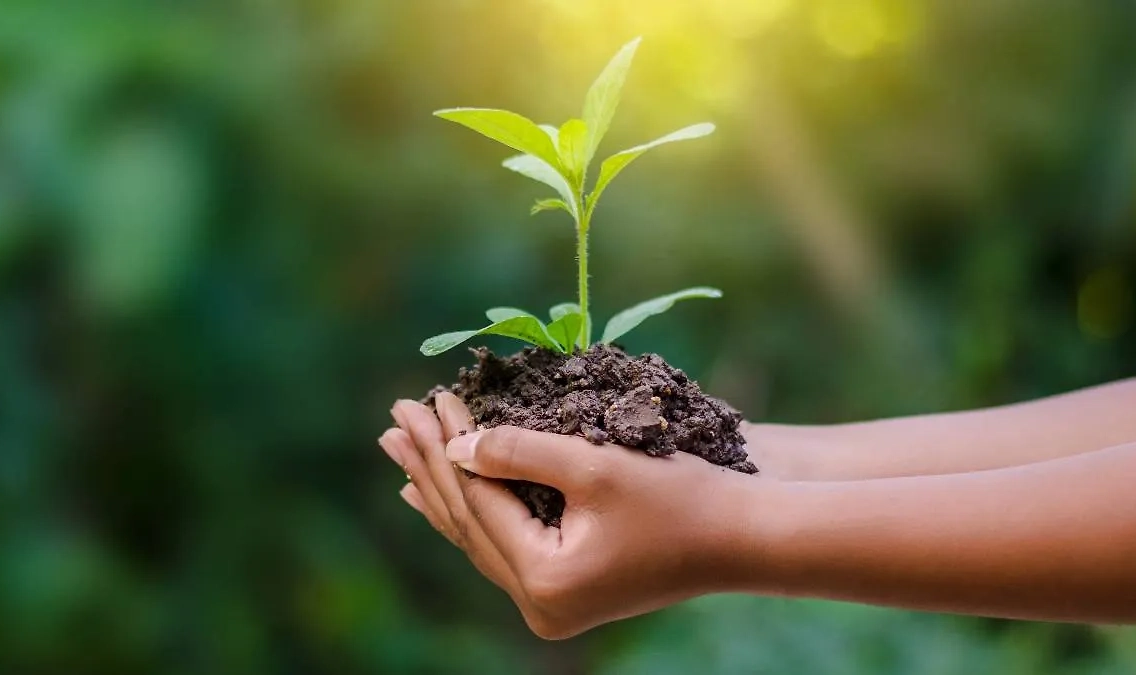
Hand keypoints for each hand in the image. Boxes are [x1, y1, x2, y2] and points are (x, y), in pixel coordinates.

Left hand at [380, 393, 764, 638]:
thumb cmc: (679, 496)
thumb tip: (455, 444)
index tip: (426, 397)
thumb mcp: (594, 465)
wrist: (741, 538)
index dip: (449, 447)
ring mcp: (551, 604)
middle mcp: (540, 605)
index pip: (477, 502)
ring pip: (480, 536)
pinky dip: (473, 511)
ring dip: (443, 488)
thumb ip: (518, 451)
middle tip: (394, 420)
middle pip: (467, 524)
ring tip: (403, 451)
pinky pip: (502, 546)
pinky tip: (440, 494)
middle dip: (431, 468)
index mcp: (544, 581)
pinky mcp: (564, 590)